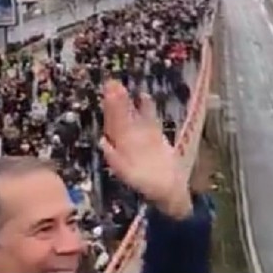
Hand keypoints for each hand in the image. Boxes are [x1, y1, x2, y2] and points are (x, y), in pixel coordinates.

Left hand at [99, 81, 191, 218]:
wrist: (170, 190)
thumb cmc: (148, 186)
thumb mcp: (130, 176)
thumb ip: (116, 160)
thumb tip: (102, 143)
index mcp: (119, 148)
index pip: (112, 125)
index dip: (109, 110)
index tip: (106, 96)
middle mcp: (127, 140)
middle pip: (119, 116)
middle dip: (114, 100)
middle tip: (110, 82)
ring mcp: (141, 136)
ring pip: (132, 115)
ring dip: (126, 101)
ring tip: (120, 85)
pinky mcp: (155, 136)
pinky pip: (149, 118)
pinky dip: (147, 108)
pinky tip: (143, 95)